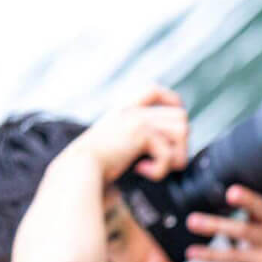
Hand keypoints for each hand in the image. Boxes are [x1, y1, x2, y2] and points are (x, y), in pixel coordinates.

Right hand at [68, 85, 188, 182]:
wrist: (79, 168)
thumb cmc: (95, 166)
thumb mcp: (115, 143)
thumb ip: (136, 139)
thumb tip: (169, 150)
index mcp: (124, 110)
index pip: (154, 90)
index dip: (171, 101)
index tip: (173, 121)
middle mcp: (132, 110)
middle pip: (180, 115)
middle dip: (181, 143)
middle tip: (165, 160)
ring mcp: (137, 118)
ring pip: (183, 130)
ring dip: (176, 156)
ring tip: (158, 167)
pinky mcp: (141, 132)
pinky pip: (168, 152)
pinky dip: (160, 169)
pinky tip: (142, 171)